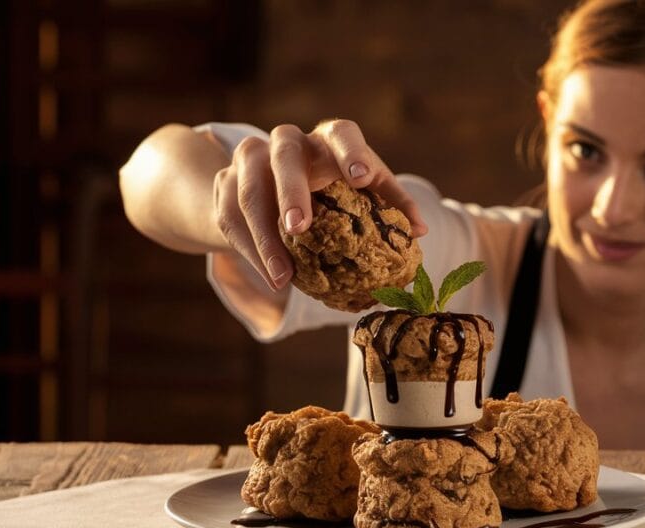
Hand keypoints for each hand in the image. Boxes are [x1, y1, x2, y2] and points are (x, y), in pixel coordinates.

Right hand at [212, 119, 428, 290]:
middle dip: (292, 191)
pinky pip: (230, 219)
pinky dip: (252, 252)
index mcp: (327, 140)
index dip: (351, 152)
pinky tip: (272, 277)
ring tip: (284, 274)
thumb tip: (420, 232)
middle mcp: (287, 142)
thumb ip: (389, 205)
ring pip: (249, 191)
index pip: (340, 133)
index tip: (361, 178)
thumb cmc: (328, 190)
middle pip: (284, 156)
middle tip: (300, 228)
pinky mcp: (224, 186)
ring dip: (266, 236)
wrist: (265, 188)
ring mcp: (249, 161)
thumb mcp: (360, 194)